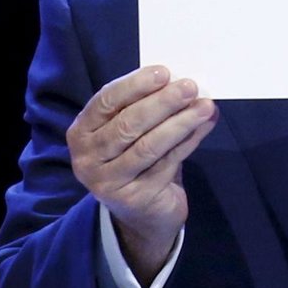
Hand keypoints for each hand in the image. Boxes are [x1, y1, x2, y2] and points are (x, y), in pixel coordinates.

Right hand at [67, 65, 217, 282]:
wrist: (142, 214)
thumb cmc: (136, 160)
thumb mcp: (131, 132)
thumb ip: (145, 107)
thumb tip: (181, 82)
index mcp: (82, 132)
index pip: (106, 101)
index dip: (135, 85)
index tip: (164, 72)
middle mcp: (87, 158)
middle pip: (128, 123)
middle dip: (163, 102)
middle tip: (190, 87)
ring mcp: (108, 182)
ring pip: (149, 145)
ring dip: (181, 122)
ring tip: (205, 106)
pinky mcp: (134, 198)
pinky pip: (166, 163)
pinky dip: (189, 141)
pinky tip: (204, 126)